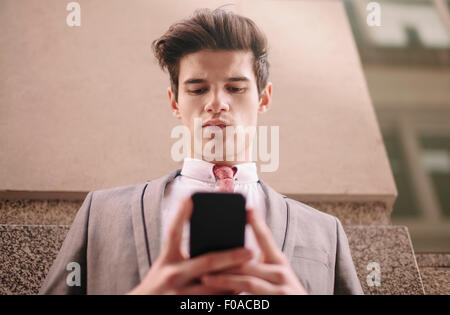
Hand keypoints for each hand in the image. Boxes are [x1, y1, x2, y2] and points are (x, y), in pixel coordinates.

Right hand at [128, 198, 253, 294]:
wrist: (143, 308)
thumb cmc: (159, 284)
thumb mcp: (165, 265)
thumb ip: (182, 254)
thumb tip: (212, 242)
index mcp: (167, 259)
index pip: (173, 233)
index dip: (181, 215)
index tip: (190, 198)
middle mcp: (172, 275)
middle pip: (207, 262)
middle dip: (231, 256)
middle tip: (251, 251)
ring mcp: (179, 294)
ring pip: (214, 285)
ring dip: (233, 279)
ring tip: (250, 272)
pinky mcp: (185, 306)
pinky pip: (211, 301)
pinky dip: (226, 295)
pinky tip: (238, 290)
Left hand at [201, 209, 307, 294]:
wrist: (302, 312)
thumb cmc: (285, 295)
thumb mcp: (277, 277)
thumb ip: (260, 267)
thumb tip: (236, 256)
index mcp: (279, 263)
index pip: (266, 237)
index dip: (256, 222)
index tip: (247, 207)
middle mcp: (282, 272)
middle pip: (248, 260)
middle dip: (226, 259)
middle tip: (205, 255)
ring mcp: (282, 288)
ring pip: (247, 279)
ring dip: (224, 279)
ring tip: (205, 278)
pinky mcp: (278, 300)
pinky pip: (250, 294)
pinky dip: (234, 294)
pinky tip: (222, 295)